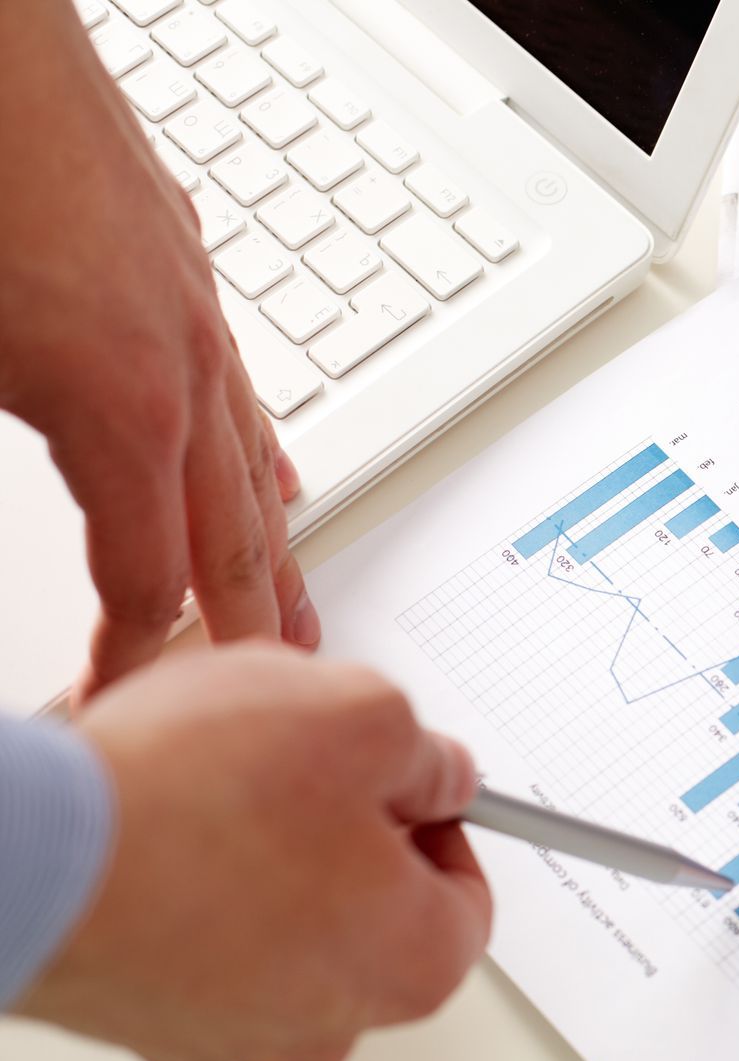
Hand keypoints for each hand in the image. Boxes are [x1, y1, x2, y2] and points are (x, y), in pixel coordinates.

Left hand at [0, 0, 313, 704]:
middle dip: (246, 626)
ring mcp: (194, 316)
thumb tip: (23, 516)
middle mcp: (181, 371)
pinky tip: (276, 473)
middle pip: (232, 536)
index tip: (118, 701)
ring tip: (298, 606)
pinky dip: (262, 451)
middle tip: (268, 693)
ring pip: (254, 464)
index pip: (144, 577)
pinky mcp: (181, 269)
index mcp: (121, 410)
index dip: (133, 655)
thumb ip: (5, 454)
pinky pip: (245, 390)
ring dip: (277, 549)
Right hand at [17, 646, 490, 1060]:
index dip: (438, 819)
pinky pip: (201, 946)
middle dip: (352, 838)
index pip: (467, 896)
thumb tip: (440, 776)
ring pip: (286, 932)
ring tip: (218, 793)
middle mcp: (330, 1026)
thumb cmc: (193, 797)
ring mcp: (232, 1033)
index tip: (405, 780)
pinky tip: (165, 833)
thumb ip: (429, 755)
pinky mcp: (150, 1020)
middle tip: (306, 772)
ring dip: (269, 861)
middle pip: (376, 917)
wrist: (30, 853)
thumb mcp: (364, 716)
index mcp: (413, 965)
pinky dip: (194, 893)